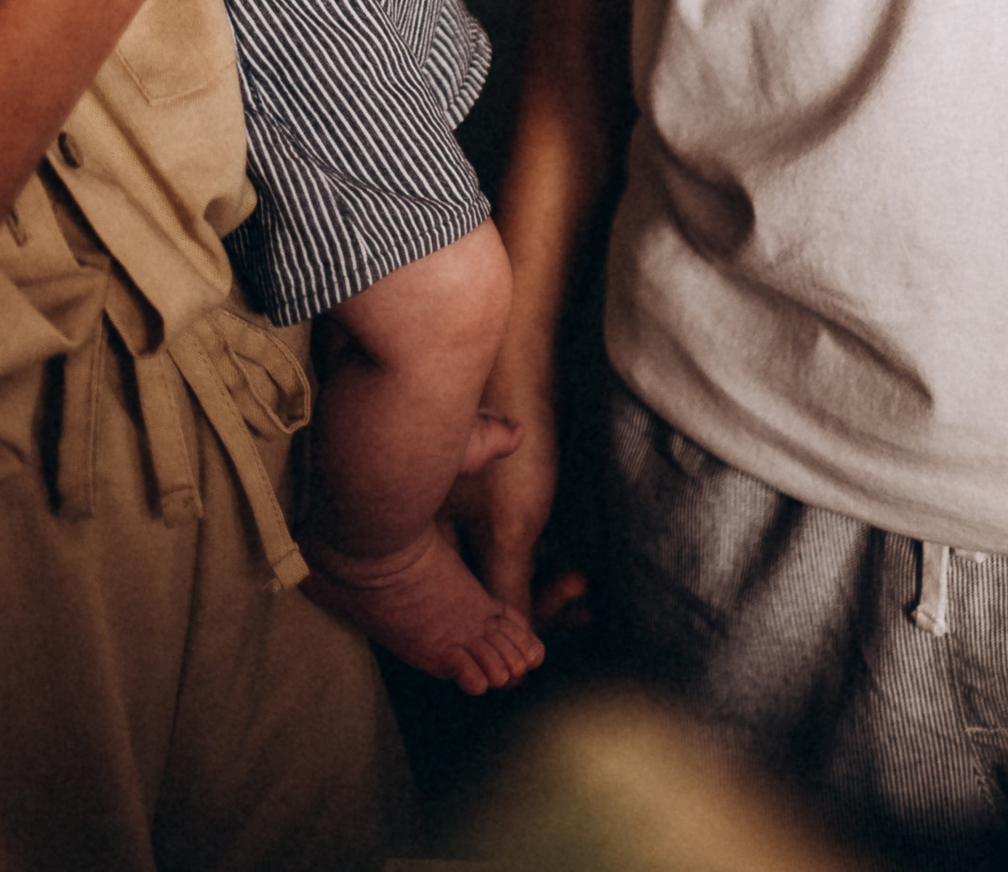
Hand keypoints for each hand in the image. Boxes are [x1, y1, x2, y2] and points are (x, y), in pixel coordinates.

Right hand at [452, 349, 583, 632]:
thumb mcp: (511, 529)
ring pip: (501, 563)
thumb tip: (510, 655)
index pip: (462, 611)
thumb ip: (507, 592)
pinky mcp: (490, 485)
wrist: (523, 352)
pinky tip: (570, 563)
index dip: (509, 632)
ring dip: (541, 580)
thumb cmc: (512, 440)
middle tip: (579, 605)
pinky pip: (512, 537)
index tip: (551, 635)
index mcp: (424, 541)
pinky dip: (539, 554)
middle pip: (482, 590)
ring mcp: (462, 504)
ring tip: (582, 590)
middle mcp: (434, 527)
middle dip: (532, 605)